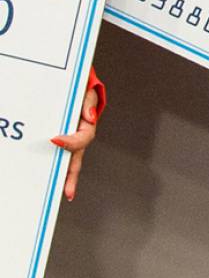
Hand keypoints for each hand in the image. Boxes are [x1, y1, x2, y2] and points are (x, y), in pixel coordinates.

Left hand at [50, 86, 99, 200]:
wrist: (75, 84)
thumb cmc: (81, 88)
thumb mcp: (87, 91)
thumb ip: (88, 102)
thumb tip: (90, 117)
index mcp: (87, 124)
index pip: (82, 138)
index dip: (71, 142)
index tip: (54, 139)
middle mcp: (80, 135)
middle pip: (76, 158)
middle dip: (72, 176)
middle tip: (68, 191)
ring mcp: (70, 139)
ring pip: (68, 160)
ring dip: (65, 176)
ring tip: (62, 192)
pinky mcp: (59, 140)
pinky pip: (57, 154)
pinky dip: (56, 165)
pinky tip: (50, 176)